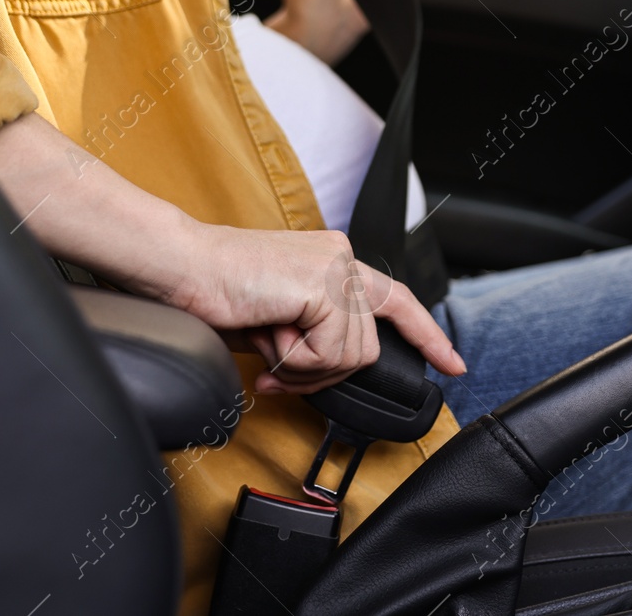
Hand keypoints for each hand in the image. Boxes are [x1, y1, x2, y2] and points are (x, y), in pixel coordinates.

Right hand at [0, 113, 463, 397]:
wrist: (178, 267)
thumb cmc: (213, 292)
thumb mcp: (277, 320)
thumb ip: (311, 336)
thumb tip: (324, 375)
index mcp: (334, 259)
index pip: (396, 300)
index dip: (428, 335)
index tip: (453, 365)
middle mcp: (343, 257)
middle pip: (365, 349)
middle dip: (321, 373)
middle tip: (276, 368)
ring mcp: (337, 267)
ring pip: (350, 357)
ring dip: (302, 367)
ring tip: (266, 344)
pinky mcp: (323, 283)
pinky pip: (329, 354)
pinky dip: (294, 360)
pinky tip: (267, 335)